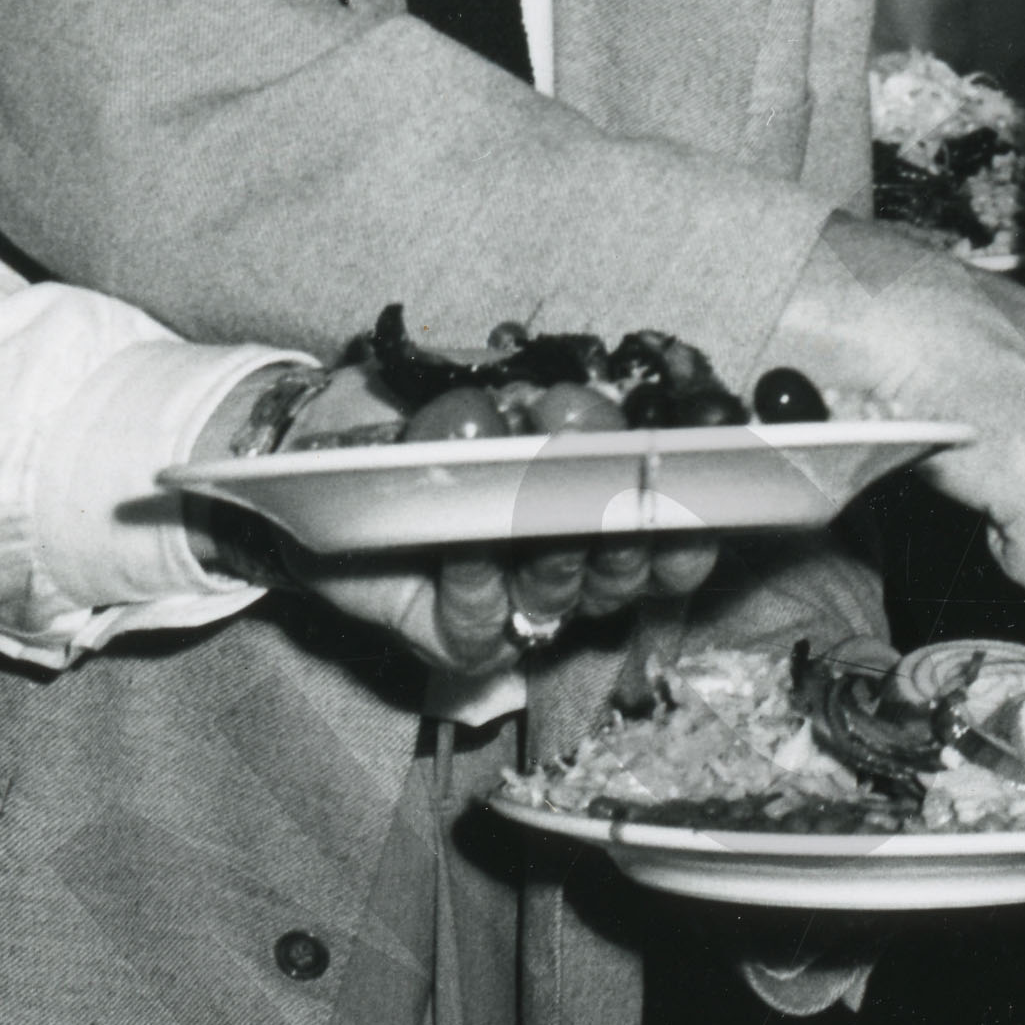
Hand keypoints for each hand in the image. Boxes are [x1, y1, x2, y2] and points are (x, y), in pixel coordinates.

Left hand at [212, 361, 716, 693]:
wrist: (324, 449)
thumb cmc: (429, 417)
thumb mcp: (501, 384)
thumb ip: (558, 394)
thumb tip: (597, 399)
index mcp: (598, 518)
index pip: (666, 544)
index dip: (686, 534)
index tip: (700, 503)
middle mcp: (568, 573)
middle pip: (621, 578)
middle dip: (625, 536)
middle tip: (619, 488)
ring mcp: (514, 613)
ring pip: (558, 600)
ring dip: (555, 554)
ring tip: (540, 507)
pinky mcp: (455, 639)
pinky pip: (479, 625)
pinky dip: (478, 584)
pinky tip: (470, 548)